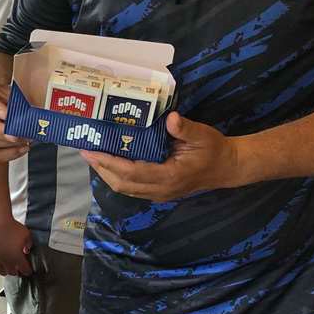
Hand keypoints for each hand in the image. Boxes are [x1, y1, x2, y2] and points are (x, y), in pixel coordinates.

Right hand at [0, 83, 30, 163]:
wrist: (1, 106)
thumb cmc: (5, 98)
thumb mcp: (9, 92)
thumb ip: (14, 101)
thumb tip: (24, 113)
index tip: (7, 114)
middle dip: (1, 132)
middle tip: (16, 134)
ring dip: (11, 143)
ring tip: (27, 138)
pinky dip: (11, 153)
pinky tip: (23, 147)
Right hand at [0, 217, 32, 275]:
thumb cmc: (12, 226)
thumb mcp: (27, 234)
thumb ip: (29, 244)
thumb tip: (27, 250)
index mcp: (17, 257)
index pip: (24, 269)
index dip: (27, 271)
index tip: (28, 271)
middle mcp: (6, 260)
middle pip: (11, 272)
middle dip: (16, 272)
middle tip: (17, 271)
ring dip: (3, 272)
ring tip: (5, 272)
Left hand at [81, 112, 241, 200]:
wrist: (227, 168)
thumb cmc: (214, 149)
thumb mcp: (203, 135)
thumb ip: (185, 128)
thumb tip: (171, 119)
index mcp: (169, 176)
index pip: (131, 172)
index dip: (109, 163)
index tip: (92, 152)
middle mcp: (161, 189)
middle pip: (122, 184)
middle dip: (101, 169)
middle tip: (85, 151)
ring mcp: (160, 194)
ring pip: (125, 189)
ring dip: (107, 174)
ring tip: (93, 157)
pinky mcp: (159, 192)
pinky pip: (132, 188)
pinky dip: (118, 177)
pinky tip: (110, 163)